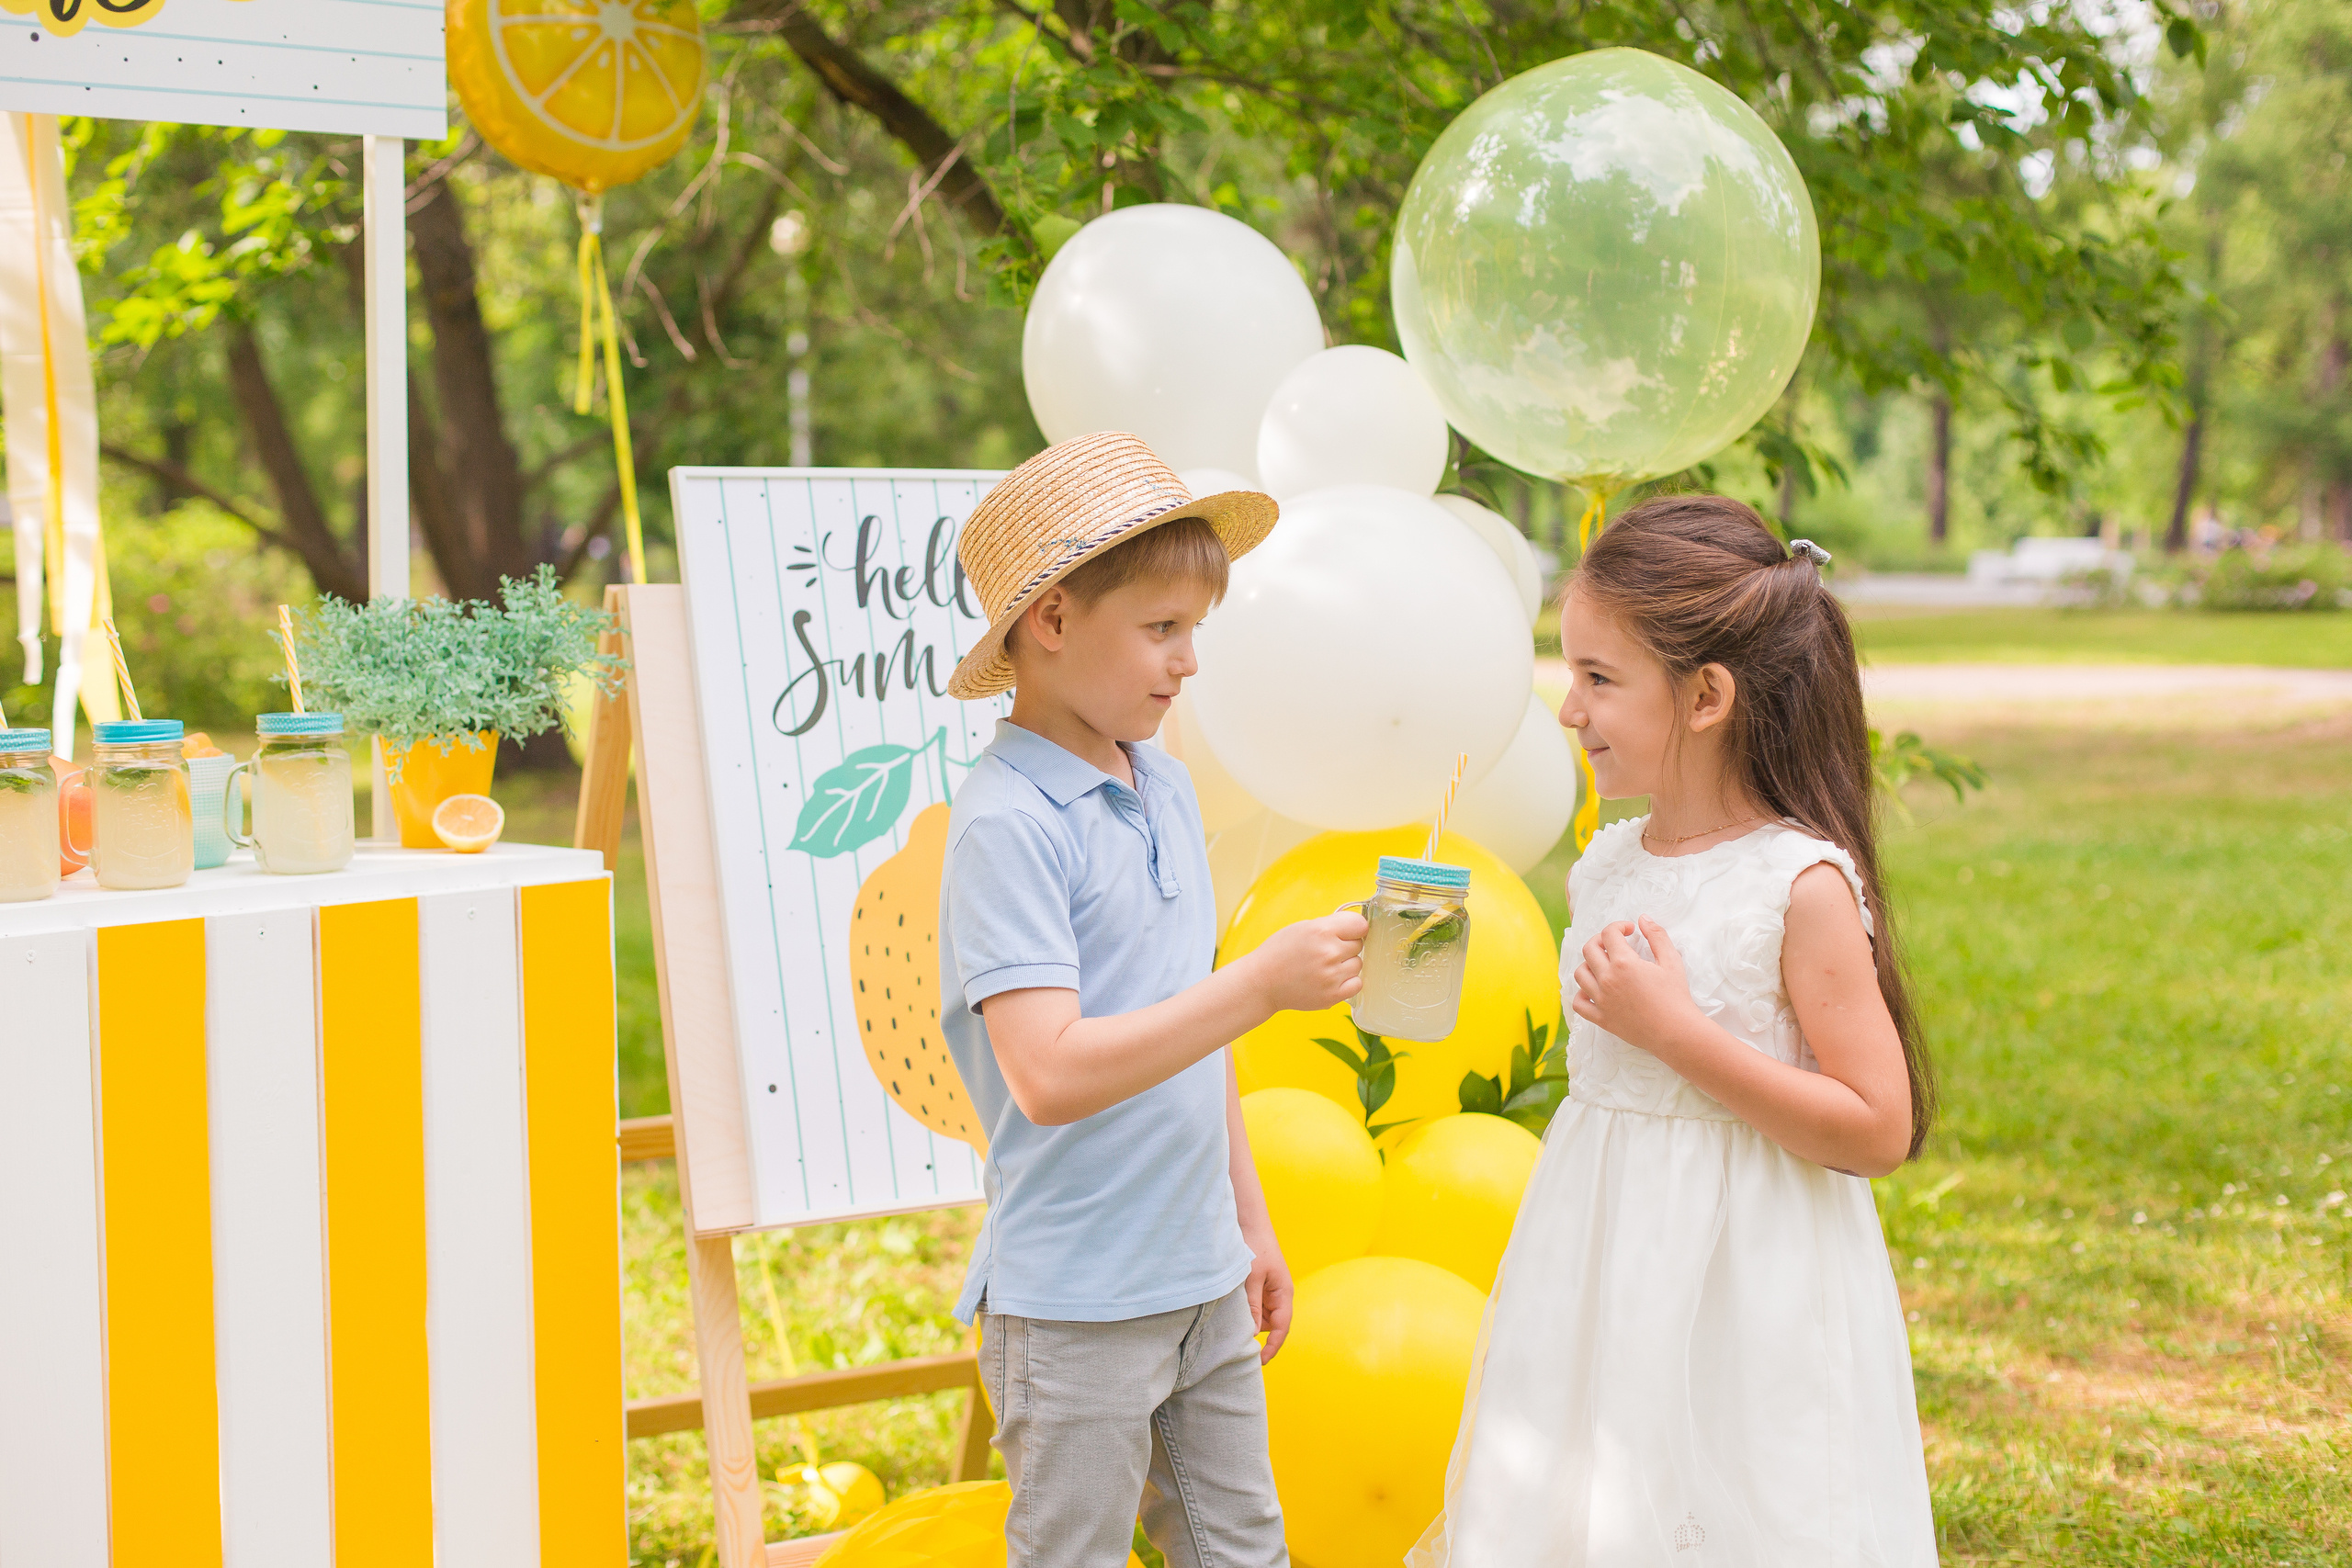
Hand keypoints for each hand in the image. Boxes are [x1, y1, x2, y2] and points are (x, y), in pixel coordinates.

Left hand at [1240, 1221, 1293, 1362]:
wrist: (1249, 1221)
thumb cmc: (1254, 1246)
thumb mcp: (1252, 1278)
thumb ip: (1252, 1306)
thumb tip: (1252, 1334)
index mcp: (1284, 1293)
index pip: (1282, 1328)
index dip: (1272, 1347)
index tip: (1259, 1361)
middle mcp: (1279, 1294)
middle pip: (1270, 1325)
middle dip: (1256, 1335)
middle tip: (1235, 1345)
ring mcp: (1269, 1290)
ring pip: (1260, 1316)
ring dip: (1248, 1321)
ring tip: (1229, 1323)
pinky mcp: (1258, 1285)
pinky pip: (1253, 1305)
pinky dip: (1244, 1310)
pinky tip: (1230, 1310)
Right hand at [1249, 912, 1365, 1013]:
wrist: (1262, 982)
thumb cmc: (1280, 952)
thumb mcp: (1303, 927)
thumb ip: (1331, 925)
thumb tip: (1357, 927)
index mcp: (1322, 931)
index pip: (1360, 924)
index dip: (1353, 928)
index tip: (1346, 933)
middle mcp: (1329, 952)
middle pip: (1359, 944)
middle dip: (1345, 946)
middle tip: (1325, 952)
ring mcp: (1332, 976)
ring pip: (1358, 964)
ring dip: (1346, 965)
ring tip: (1324, 967)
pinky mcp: (1333, 995)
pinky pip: (1357, 983)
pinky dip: (1348, 982)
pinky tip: (1331, 979)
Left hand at [1568, 917, 1703, 1050]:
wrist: (1676, 1031)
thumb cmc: (1676, 996)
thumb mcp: (1671, 960)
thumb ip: (1657, 936)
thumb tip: (1643, 919)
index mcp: (1624, 963)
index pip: (1609, 933)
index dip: (1618, 926)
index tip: (1629, 930)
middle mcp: (1607, 979)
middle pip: (1589, 949)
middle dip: (1600, 940)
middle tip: (1614, 944)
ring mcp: (1601, 1000)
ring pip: (1580, 974)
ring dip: (1589, 964)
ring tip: (1604, 965)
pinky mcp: (1601, 1018)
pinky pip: (1579, 1003)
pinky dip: (1581, 994)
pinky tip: (1594, 990)